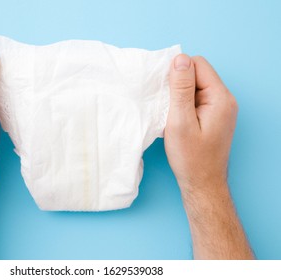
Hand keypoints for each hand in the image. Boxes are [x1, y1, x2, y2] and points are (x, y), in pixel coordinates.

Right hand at [165, 54, 237, 193]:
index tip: (164, 90)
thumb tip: (180, 59)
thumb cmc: (190, 157)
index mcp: (220, 98)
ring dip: (179, 95)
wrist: (202, 183)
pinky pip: (196, 99)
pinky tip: (176, 118)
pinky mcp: (213, 116)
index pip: (198, 64)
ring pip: (195, 86)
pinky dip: (183, 104)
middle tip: (166, 105)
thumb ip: (181, 89)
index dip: (178, 72)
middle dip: (178, 84)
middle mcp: (224, 99)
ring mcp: (220, 108)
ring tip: (171, 114)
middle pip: (198, 74)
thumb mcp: (180, 121)